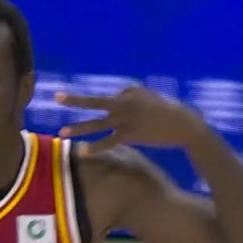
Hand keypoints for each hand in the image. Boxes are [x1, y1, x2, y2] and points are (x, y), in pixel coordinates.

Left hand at [56, 85, 207, 152]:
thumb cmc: (171, 112)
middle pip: (95, 102)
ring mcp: (126, 119)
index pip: (111, 99)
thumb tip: (122, 95)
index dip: (118, 111)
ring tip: (61, 131)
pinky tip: (83, 151)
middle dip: (74, 100)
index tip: (134, 116)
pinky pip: (109, 142)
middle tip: (55, 97)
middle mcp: (125, 103)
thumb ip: (134, 96)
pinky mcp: (130, 134)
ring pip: (97, 124)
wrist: (187, 126)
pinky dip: (96, 148)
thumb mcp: (152, 97)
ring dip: (78, 128)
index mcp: (130, 91)